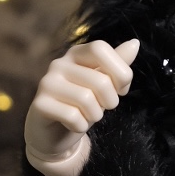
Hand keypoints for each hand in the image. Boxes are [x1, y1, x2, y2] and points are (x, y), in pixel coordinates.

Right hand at [24, 38, 138, 162]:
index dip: (119, 70)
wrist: (54, 132)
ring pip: (86, 99)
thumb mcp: (104, 84)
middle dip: (111, 101)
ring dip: (96, 115)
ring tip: (89, 116)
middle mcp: (59, 64)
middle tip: (105, 108)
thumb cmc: (83, 105)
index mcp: (76, 54)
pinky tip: (75, 124)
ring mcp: (47, 83)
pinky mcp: (40, 104)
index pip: (100, 48)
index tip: (121, 88)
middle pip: (100, 80)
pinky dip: (81, 126)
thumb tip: (135, 43)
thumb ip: (118, 64)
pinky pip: (73, 116)